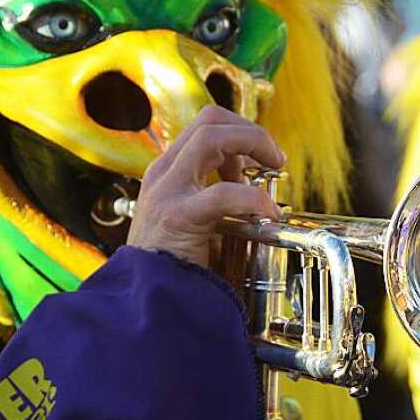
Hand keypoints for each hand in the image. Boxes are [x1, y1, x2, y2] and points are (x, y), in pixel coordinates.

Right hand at [127, 105, 283, 268]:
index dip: (240, 132)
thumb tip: (249, 180)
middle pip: (210, 120)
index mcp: (167, 171)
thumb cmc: (171, 263)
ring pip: (212, 137)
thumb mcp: (190, 217)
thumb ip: (213, 194)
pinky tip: (267, 214)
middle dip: (252, 131)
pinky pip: (224, 193)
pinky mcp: (178, 216)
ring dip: (253, 144)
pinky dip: (254, 199)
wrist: (144, 298)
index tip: (261, 156)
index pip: (205, 126)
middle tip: (274, 158)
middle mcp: (164, 172)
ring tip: (274, 169)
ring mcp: (167, 190)